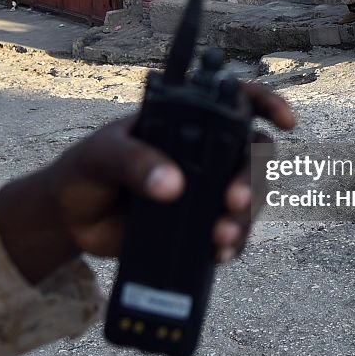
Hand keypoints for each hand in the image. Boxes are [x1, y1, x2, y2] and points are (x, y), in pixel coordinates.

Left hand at [0, 83, 295, 282]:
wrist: (68, 219)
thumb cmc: (85, 170)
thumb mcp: (102, 155)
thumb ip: (134, 162)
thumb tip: (172, 185)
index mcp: (184, 122)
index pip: (234, 103)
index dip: (267, 105)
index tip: (286, 122)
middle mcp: (202, 154)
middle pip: (251, 157)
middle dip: (253, 178)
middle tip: (234, 199)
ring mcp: (202, 191)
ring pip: (246, 199)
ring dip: (245, 217)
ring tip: (222, 234)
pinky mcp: (196, 226)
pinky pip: (228, 235)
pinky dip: (230, 245)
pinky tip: (219, 252)